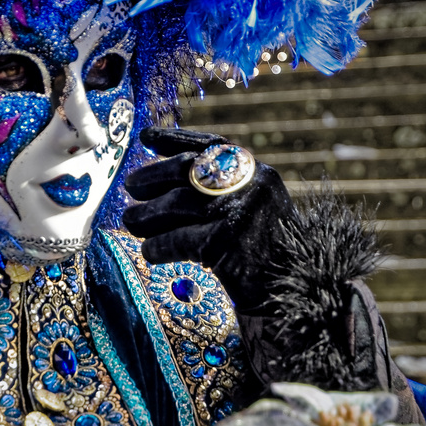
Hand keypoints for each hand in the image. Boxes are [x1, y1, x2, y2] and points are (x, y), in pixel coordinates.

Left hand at [122, 126, 295, 312]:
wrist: (296, 288)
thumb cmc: (265, 250)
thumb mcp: (253, 207)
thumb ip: (221, 189)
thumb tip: (163, 175)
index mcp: (256, 172)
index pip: (210, 145)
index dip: (174, 139)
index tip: (146, 136)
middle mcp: (250, 185)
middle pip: (187, 168)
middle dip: (152, 175)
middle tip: (129, 185)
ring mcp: (239, 212)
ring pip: (177, 203)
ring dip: (146, 214)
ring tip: (131, 222)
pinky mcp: (227, 243)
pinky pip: (178, 239)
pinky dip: (158, 245)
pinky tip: (149, 252)